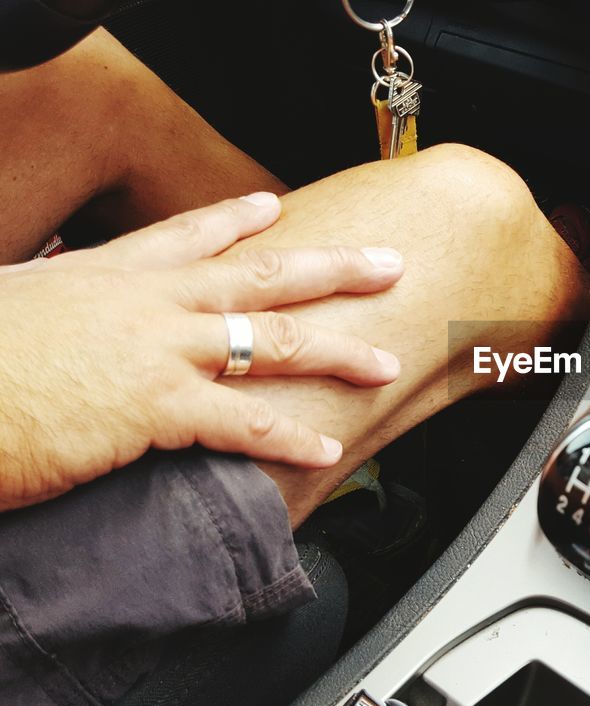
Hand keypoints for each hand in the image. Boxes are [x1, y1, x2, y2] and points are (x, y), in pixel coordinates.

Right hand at [0, 193, 403, 510]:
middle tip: (387, 263)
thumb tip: (51, 283)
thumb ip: (54, 301)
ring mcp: (157, 349)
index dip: (236, 219)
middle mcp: (145, 301)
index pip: (185, 236)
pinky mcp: (154, 406)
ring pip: (273, 342)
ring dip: (339, 353)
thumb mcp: (14, 308)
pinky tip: (329, 450)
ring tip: (386, 365)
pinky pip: (246, 423)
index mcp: (106, 274)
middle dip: (334, 268)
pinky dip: (292, 439)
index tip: (274, 206)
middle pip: (261, 275)